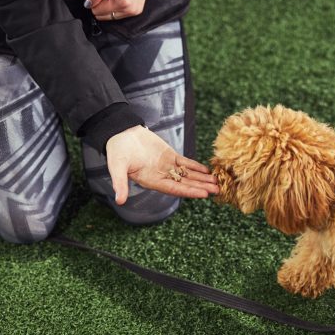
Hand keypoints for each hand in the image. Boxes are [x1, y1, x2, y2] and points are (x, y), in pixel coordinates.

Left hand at [87, 0, 148, 20]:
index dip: (95, 0)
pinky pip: (118, 14)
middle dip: (102, 4)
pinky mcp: (136, 11)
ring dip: (109, 6)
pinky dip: (115, 6)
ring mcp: (134, 12)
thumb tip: (88, 4)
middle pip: (103, 16)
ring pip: (110, 16)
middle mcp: (130, 10)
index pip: (96, 11)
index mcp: (123, 2)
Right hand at [105, 126, 219, 203]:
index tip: (204, 194)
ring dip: (202, 178)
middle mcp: (161, 176)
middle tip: (218, 190)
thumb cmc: (117, 150)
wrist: (120, 133)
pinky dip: (196, 166)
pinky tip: (207, 170)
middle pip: (185, 184)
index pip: (174, 189)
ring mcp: (166, 166)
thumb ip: (120, 183)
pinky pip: (185, 163)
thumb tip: (119, 200)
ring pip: (188, 174)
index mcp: (151, 181)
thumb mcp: (116, 167)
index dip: (189, 191)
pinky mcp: (169, 156)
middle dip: (201, 187)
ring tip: (217, 182)